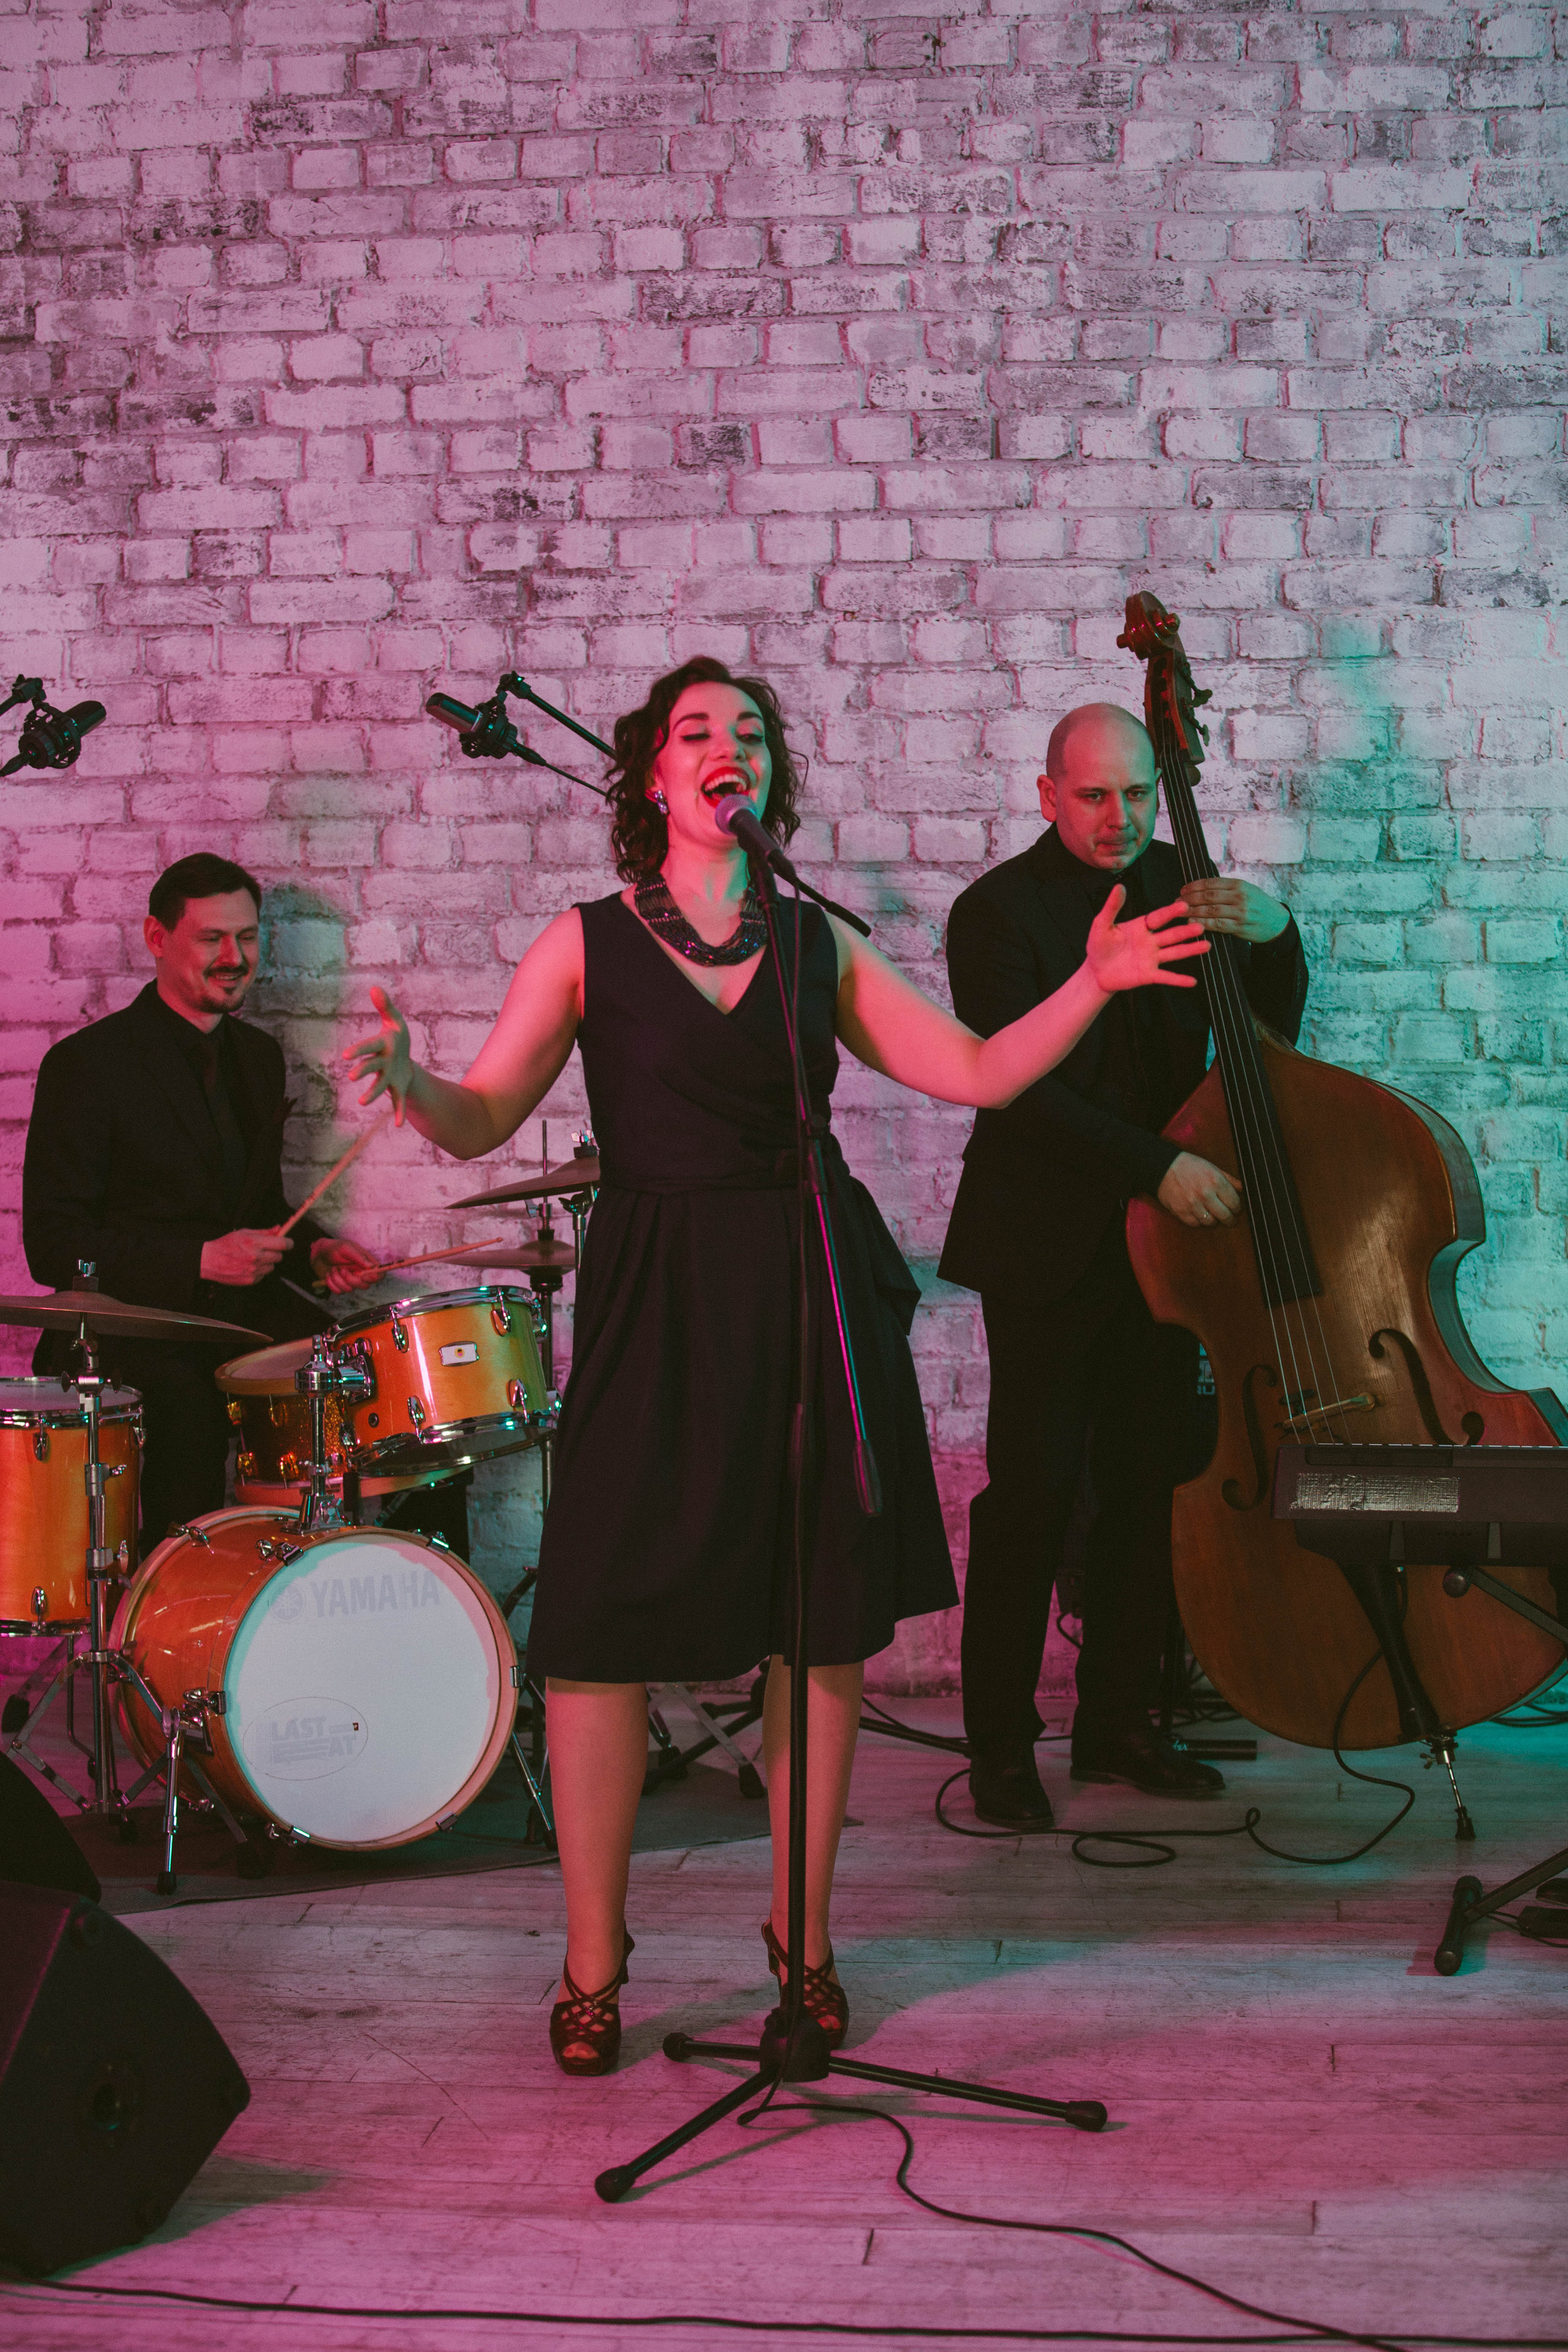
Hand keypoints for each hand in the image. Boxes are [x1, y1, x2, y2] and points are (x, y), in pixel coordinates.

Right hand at [199, 1228, 291, 1286]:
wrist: (208, 1261)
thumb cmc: (225, 1244)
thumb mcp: (244, 1233)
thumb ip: (264, 1232)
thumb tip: (279, 1228)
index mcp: (255, 1243)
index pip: (282, 1244)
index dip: (288, 1243)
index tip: (287, 1243)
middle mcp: (256, 1257)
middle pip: (279, 1256)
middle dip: (274, 1252)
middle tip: (264, 1250)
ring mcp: (254, 1270)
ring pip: (272, 1266)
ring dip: (266, 1262)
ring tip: (253, 1258)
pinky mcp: (250, 1280)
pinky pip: (263, 1275)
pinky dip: (259, 1271)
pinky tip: (247, 1266)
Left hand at [310, 1237, 382, 1295]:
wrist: (318, 1253)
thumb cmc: (333, 1248)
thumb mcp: (346, 1247)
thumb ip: (359, 1257)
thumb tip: (372, 1266)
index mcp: (366, 1263)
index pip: (379, 1275)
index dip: (374, 1278)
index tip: (363, 1275)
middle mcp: (360, 1273)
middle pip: (365, 1286)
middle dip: (351, 1280)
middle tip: (342, 1270)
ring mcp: (350, 1281)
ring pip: (350, 1290)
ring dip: (338, 1279)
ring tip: (332, 1269)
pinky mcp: (340, 1286)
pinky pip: (338, 1291)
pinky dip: (331, 1283)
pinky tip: (328, 1274)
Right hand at [344, 985, 412, 1124]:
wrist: (404, 1059)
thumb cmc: (396, 1038)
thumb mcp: (394, 1020)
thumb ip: (385, 1006)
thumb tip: (375, 987)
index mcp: (380, 1047)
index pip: (368, 1048)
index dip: (359, 1051)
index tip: (346, 1055)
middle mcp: (381, 1064)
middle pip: (371, 1068)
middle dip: (363, 1071)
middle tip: (353, 1076)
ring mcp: (388, 1078)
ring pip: (379, 1087)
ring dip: (371, 1094)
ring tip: (362, 1101)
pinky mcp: (398, 1089)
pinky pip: (398, 1102)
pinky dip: (398, 1112)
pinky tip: (399, 1124)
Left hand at [1085, 888, 1208, 994]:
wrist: (1096, 972)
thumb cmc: (1099, 946)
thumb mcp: (1102, 924)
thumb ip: (1112, 907)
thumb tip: (1120, 886)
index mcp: (1141, 927)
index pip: (1159, 918)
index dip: (1170, 913)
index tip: (1184, 906)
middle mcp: (1150, 941)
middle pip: (1172, 935)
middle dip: (1186, 931)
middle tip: (1201, 926)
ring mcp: (1151, 958)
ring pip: (1174, 953)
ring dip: (1190, 950)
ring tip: (1206, 946)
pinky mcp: (1149, 975)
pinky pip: (1166, 977)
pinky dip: (1179, 979)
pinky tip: (1193, 981)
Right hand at [1158, 1152, 1243, 1228]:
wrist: (1164, 1167)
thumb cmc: (1189, 1166)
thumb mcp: (1213, 1168)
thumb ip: (1230, 1180)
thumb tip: (1245, 1189)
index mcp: (1215, 1181)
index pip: (1234, 1203)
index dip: (1238, 1208)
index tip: (1236, 1209)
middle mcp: (1205, 1194)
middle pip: (1225, 1216)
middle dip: (1230, 1219)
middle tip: (1231, 1219)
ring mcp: (1192, 1204)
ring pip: (1210, 1222)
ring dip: (1214, 1220)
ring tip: (1214, 1215)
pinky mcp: (1181, 1211)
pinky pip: (1195, 1224)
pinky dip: (1199, 1221)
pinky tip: (1200, 1215)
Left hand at [1179, 878, 1289, 943]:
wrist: (1277, 922)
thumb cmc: (1259, 905)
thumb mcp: (1247, 890)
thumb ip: (1227, 889)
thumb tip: (1203, 888)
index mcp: (1239, 885)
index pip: (1212, 883)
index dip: (1194, 886)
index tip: (1183, 889)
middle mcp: (1240, 897)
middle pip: (1208, 896)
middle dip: (1190, 898)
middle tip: (1177, 901)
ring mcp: (1240, 912)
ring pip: (1211, 910)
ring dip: (1192, 911)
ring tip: (1180, 912)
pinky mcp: (1240, 926)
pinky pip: (1217, 925)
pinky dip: (1203, 923)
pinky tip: (1193, 922)